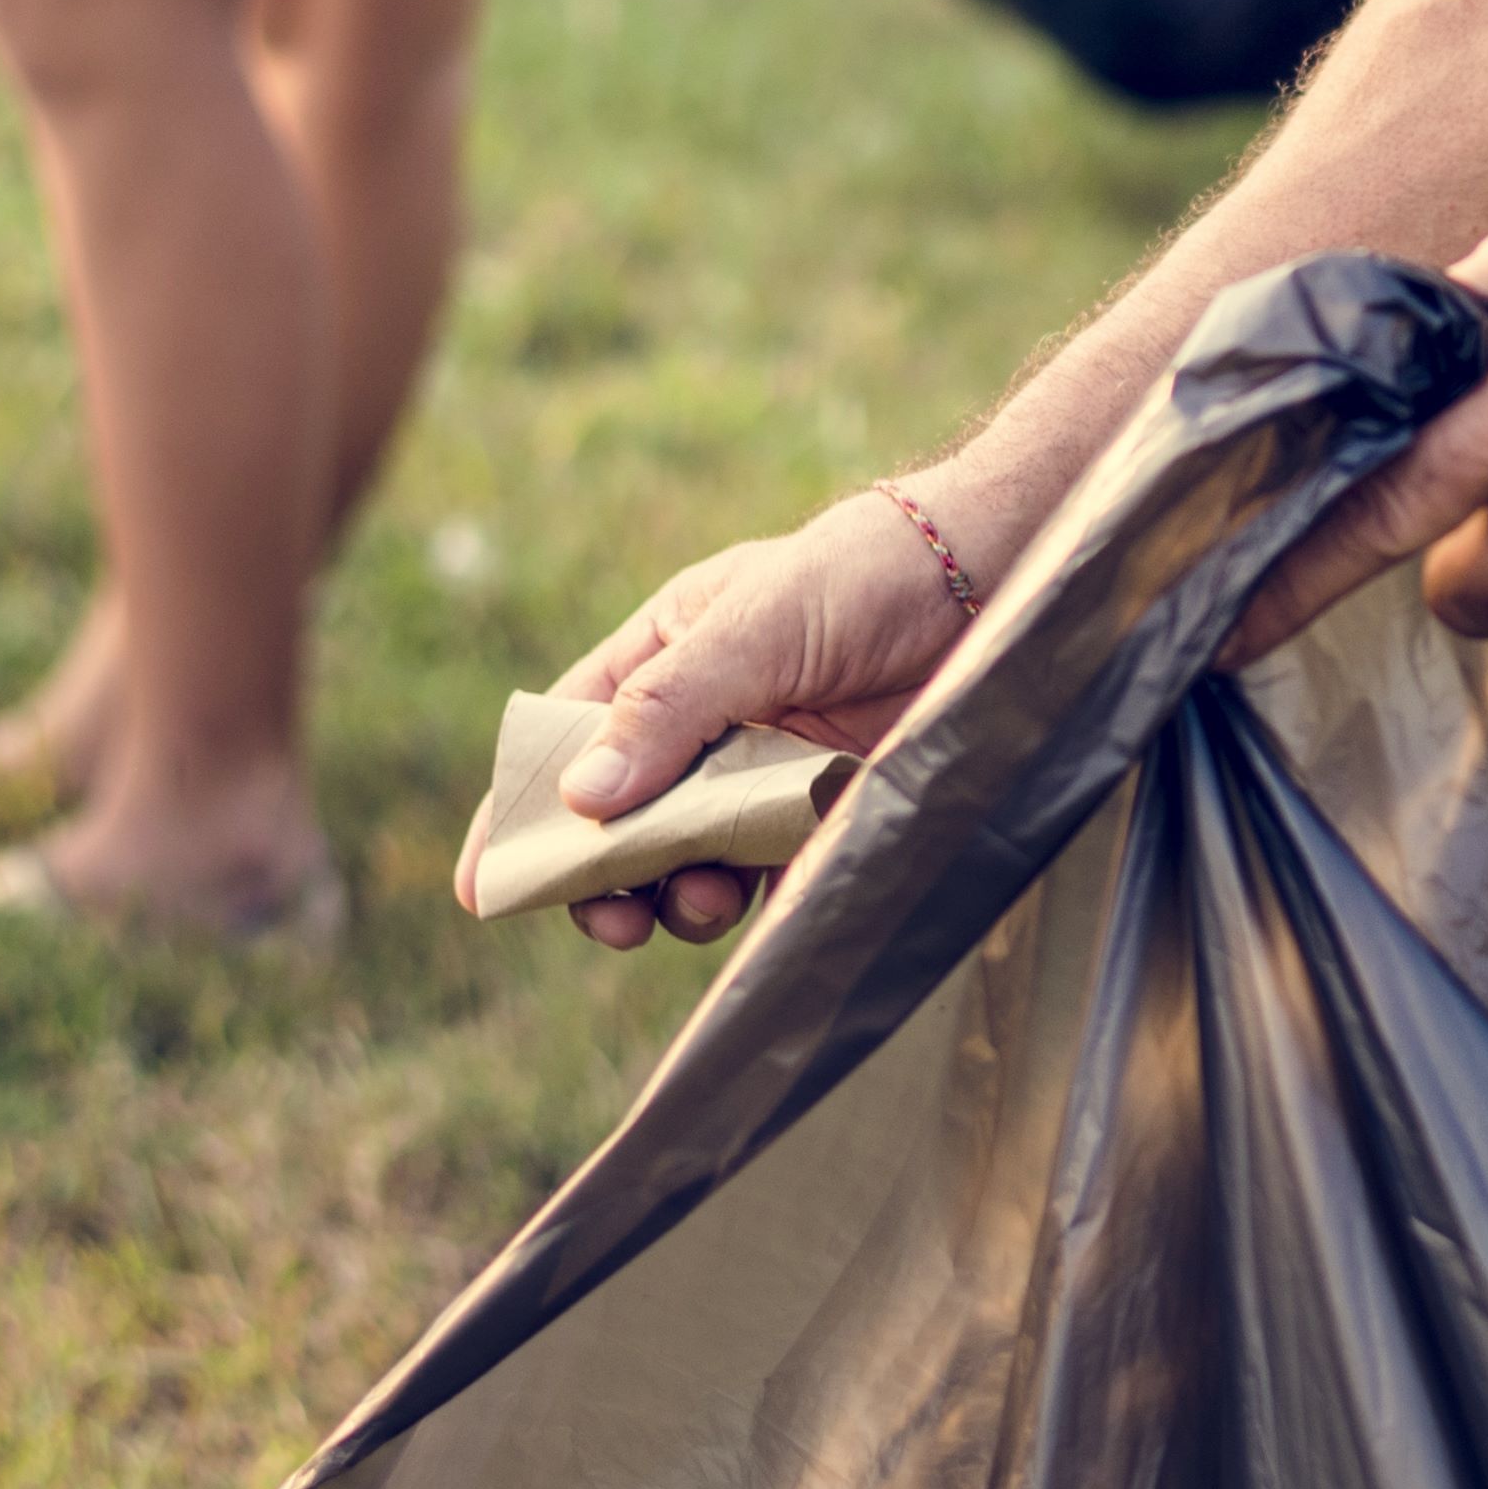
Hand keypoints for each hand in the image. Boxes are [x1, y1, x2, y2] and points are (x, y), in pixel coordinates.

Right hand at [546, 493, 973, 946]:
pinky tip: (758, 909)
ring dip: (680, 894)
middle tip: (615, 918)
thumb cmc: (871, 570)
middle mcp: (707, 720)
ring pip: (689, 859)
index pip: (565, 738)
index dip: (521, 810)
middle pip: (620, 820)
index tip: (486, 887)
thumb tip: (579, 798)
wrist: (1001, 580)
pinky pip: (770, 874)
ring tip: (706, 897)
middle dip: (603, 877)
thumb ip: (672, 707)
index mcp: (665, 655)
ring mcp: (765, 770)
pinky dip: (754, 903)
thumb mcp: (758, 622)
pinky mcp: (828, 809)